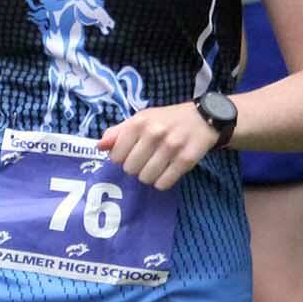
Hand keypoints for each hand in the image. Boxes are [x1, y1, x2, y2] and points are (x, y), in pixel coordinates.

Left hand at [98, 102, 218, 190]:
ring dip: (148, 176)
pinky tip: (166, 172)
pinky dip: (162, 182)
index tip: (129, 154)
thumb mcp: (141, 119)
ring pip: (146, 177)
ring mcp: (171, 147)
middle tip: (144, 161)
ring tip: (155, 166)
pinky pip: (164, 183)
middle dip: (135, 168)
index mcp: (138, 123)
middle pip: (130, 168)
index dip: (120, 158)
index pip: (116, 155)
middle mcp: (154, 133)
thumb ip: (118, 132)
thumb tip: (99, 146)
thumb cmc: (166, 120)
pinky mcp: (187, 159)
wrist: (203, 118)